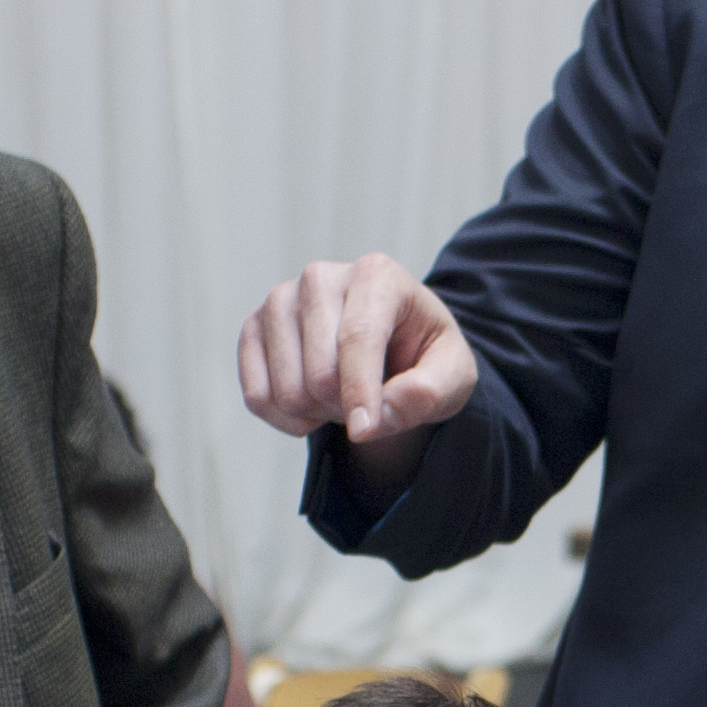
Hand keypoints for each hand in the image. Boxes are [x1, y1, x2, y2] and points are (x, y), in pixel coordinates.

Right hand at [232, 254, 475, 491]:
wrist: (390, 345)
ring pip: (286, 389)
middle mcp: (320, 277)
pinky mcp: (254, 327)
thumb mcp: (453, 375)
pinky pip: (256, 397)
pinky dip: (285, 419)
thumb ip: (429, 393)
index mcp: (376, 274)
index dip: (360, 391)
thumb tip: (379, 415)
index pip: (358, 337)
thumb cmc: (423, 355)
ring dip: (318, 414)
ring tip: (343, 396)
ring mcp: (280, 299)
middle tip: (371, 401)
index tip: (364, 431)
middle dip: (347, 407)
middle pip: (319, 372)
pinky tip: (311, 405)